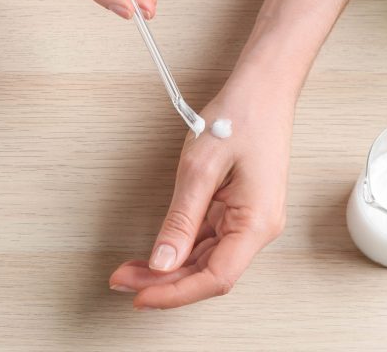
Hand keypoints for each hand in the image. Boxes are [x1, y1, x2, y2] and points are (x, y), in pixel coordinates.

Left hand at [110, 77, 293, 308]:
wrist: (263, 89)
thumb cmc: (241, 117)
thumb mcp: (200, 168)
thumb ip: (180, 219)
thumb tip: (161, 261)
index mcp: (257, 221)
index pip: (216, 277)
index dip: (175, 293)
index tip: (139, 295)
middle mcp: (259, 226)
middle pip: (210, 271)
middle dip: (165, 281)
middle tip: (123, 279)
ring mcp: (251, 218)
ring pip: (208, 258)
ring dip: (170, 266)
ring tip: (132, 268)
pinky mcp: (241, 208)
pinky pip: (210, 238)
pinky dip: (182, 246)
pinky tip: (158, 250)